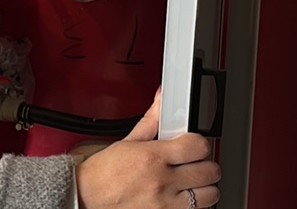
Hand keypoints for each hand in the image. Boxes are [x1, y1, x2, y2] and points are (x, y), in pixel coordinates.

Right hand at [74, 90, 220, 208]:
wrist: (86, 198)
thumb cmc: (103, 174)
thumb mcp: (127, 142)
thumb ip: (151, 121)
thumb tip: (162, 99)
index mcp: (153, 157)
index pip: (198, 146)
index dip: (199, 144)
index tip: (194, 145)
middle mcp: (162, 182)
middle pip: (210, 171)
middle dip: (205, 165)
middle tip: (195, 164)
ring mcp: (165, 205)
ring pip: (210, 196)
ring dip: (204, 188)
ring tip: (192, 183)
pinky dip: (194, 206)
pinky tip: (182, 198)